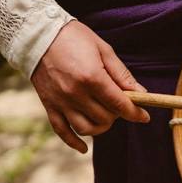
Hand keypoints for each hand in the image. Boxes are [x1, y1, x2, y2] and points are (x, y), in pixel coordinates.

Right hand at [31, 20, 149, 152]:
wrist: (37, 34)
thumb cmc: (74, 38)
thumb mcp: (103, 50)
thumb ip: (122, 75)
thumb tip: (141, 94)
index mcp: (91, 77)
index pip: (119, 104)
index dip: (135, 113)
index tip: (144, 117)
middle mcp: (75, 93)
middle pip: (105, 118)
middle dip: (118, 115)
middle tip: (119, 104)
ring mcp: (60, 101)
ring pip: (86, 129)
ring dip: (101, 127)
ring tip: (105, 117)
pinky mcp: (49, 105)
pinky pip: (62, 131)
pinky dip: (74, 142)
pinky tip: (84, 148)